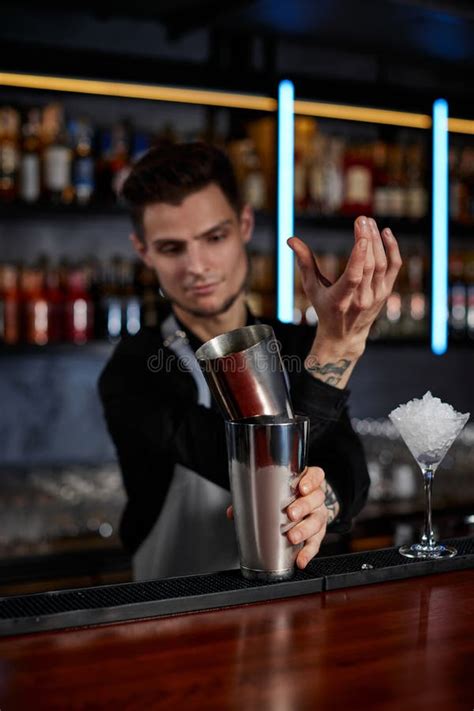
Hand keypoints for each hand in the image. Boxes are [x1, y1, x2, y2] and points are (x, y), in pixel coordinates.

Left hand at [226, 466, 329, 569]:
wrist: (306, 507)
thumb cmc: (288, 496)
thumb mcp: (275, 491)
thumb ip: (253, 497)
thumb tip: (232, 512)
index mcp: (306, 482)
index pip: (316, 476)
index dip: (311, 481)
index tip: (302, 488)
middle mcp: (316, 497)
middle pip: (316, 499)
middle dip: (303, 507)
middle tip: (291, 514)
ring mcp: (318, 515)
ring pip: (317, 521)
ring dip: (305, 530)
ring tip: (292, 537)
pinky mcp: (318, 533)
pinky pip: (316, 543)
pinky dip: (308, 552)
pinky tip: (300, 559)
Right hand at [288, 216, 401, 387]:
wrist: (344, 336)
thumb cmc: (324, 309)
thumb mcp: (311, 289)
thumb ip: (304, 263)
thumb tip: (291, 239)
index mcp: (341, 299)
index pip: (355, 277)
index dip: (360, 256)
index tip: (362, 236)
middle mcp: (362, 299)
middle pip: (370, 266)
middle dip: (367, 239)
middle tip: (361, 219)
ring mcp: (376, 296)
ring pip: (382, 264)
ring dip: (377, 241)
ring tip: (369, 222)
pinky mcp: (385, 292)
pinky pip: (393, 267)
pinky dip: (392, 249)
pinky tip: (386, 233)